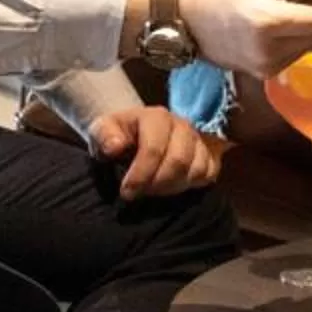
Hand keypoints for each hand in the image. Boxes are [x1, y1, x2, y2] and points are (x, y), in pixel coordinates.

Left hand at [87, 106, 223, 199]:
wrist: (135, 132)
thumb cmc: (118, 134)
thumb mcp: (102, 130)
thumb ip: (104, 135)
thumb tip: (115, 147)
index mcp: (156, 117)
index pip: (154, 149)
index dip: (140, 175)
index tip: (126, 193)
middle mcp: (182, 125)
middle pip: (178, 162)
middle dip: (157, 185)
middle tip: (141, 194)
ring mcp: (197, 139)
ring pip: (196, 170)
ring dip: (174, 188)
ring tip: (154, 191)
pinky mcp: (208, 153)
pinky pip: (209, 173)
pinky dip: (193, 185)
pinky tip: (173, 187)